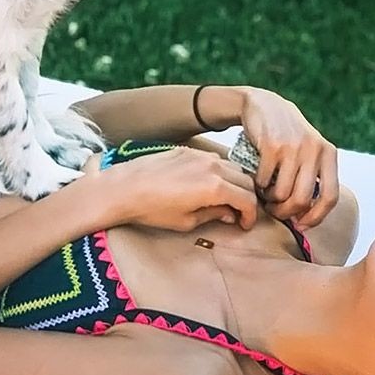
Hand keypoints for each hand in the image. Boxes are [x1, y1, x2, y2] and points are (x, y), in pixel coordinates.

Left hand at [106, 146, 257, 232]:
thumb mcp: (186, 221)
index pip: (248, 199)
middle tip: (238, 213)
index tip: (245, 224)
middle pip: (245, 180)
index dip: (251, 215)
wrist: (124, 188)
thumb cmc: (152, 209)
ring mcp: (199, 155)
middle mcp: (212, 166)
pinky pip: (213, 159)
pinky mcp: (186, 150)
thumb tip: (228, 213)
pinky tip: (208, 184)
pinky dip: (220, 171)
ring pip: (232, 167)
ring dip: (235, 182)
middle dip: (247, 198)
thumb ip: (213, 215)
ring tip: (226, 198)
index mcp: (214, 187)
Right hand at [240, 87, 338, 228]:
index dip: (317, 217)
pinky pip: (265, 181)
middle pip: (302, 200)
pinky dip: (259, 187)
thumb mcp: (309, 150)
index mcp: (328, 154)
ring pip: (282, 193)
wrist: (263, 105)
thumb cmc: (287, 135)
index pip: (331, 196)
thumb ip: (313, 177)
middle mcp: (314, 150)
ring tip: (266, 195)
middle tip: (276, 212)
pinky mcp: (272, 145)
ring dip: (271, 201)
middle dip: (286, 212)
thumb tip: (306, 217)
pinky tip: (258, 181)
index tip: (303, 225)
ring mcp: (293, 147)